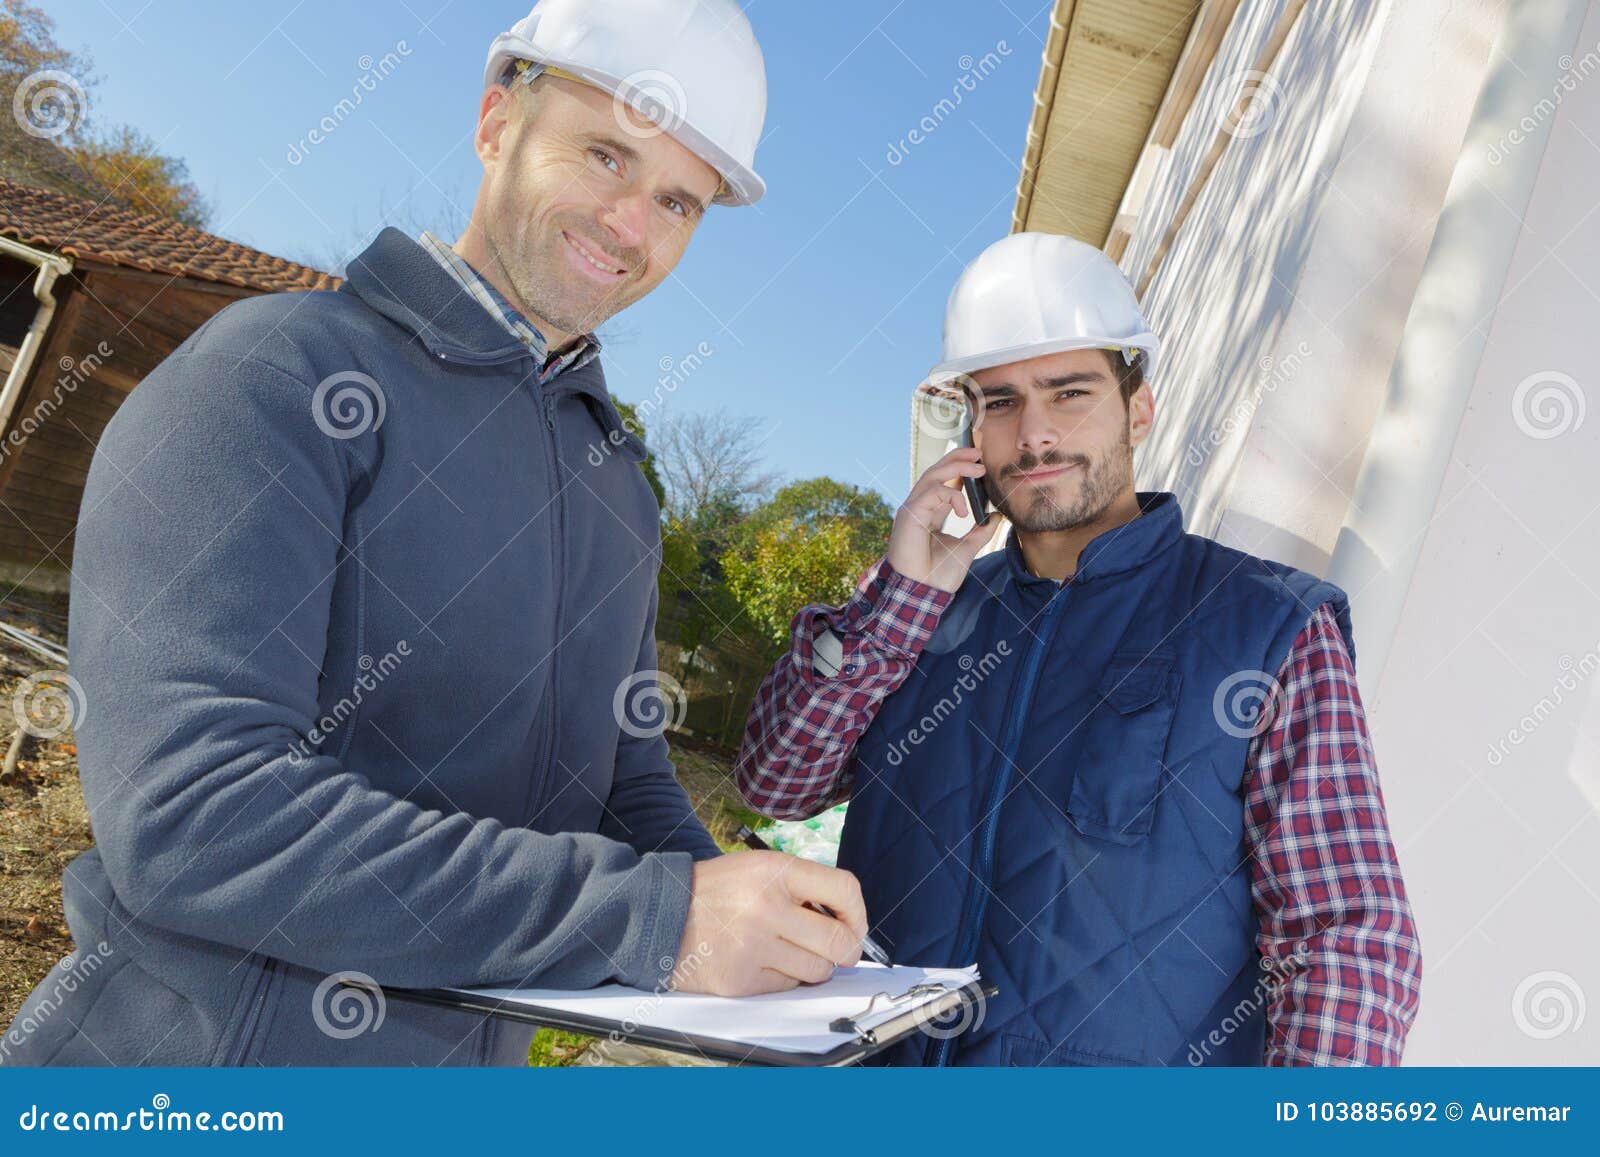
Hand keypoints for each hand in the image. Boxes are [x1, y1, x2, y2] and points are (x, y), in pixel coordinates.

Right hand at [669, 851, 867, 995]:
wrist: (659, 913)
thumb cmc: (714, 891)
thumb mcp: (757, 868)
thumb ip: (800, 886)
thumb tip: (845, 918)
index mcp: (774, 870)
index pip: (844, 889)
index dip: (858, 912)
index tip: (854, 922)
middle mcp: (767, 907)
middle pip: (839, 941)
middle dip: (847, 950)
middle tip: (839, 950)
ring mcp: (754, 946)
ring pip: (817, 970)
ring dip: (814, 966)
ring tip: (793, 952)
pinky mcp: (742, 979)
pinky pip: (787, 986)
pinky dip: (785, 978)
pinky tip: (764, 962)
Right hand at [887, 447, 1001, 592]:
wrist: (923, 593)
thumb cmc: (939, 575)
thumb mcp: (968, 548)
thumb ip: (981, 531)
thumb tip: (997, 515)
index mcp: (930, 514)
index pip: (942, 482)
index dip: (958, 468)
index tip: (979, 461)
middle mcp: (919, 508)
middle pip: (935, 472)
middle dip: (957, 458)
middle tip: (979, 452)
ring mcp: (912, 510)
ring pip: (932, 475)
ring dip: (956, 466)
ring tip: (979, 467)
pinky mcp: (909, 515)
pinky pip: (931, 492)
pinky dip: (950, 495)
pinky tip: (963, 509)